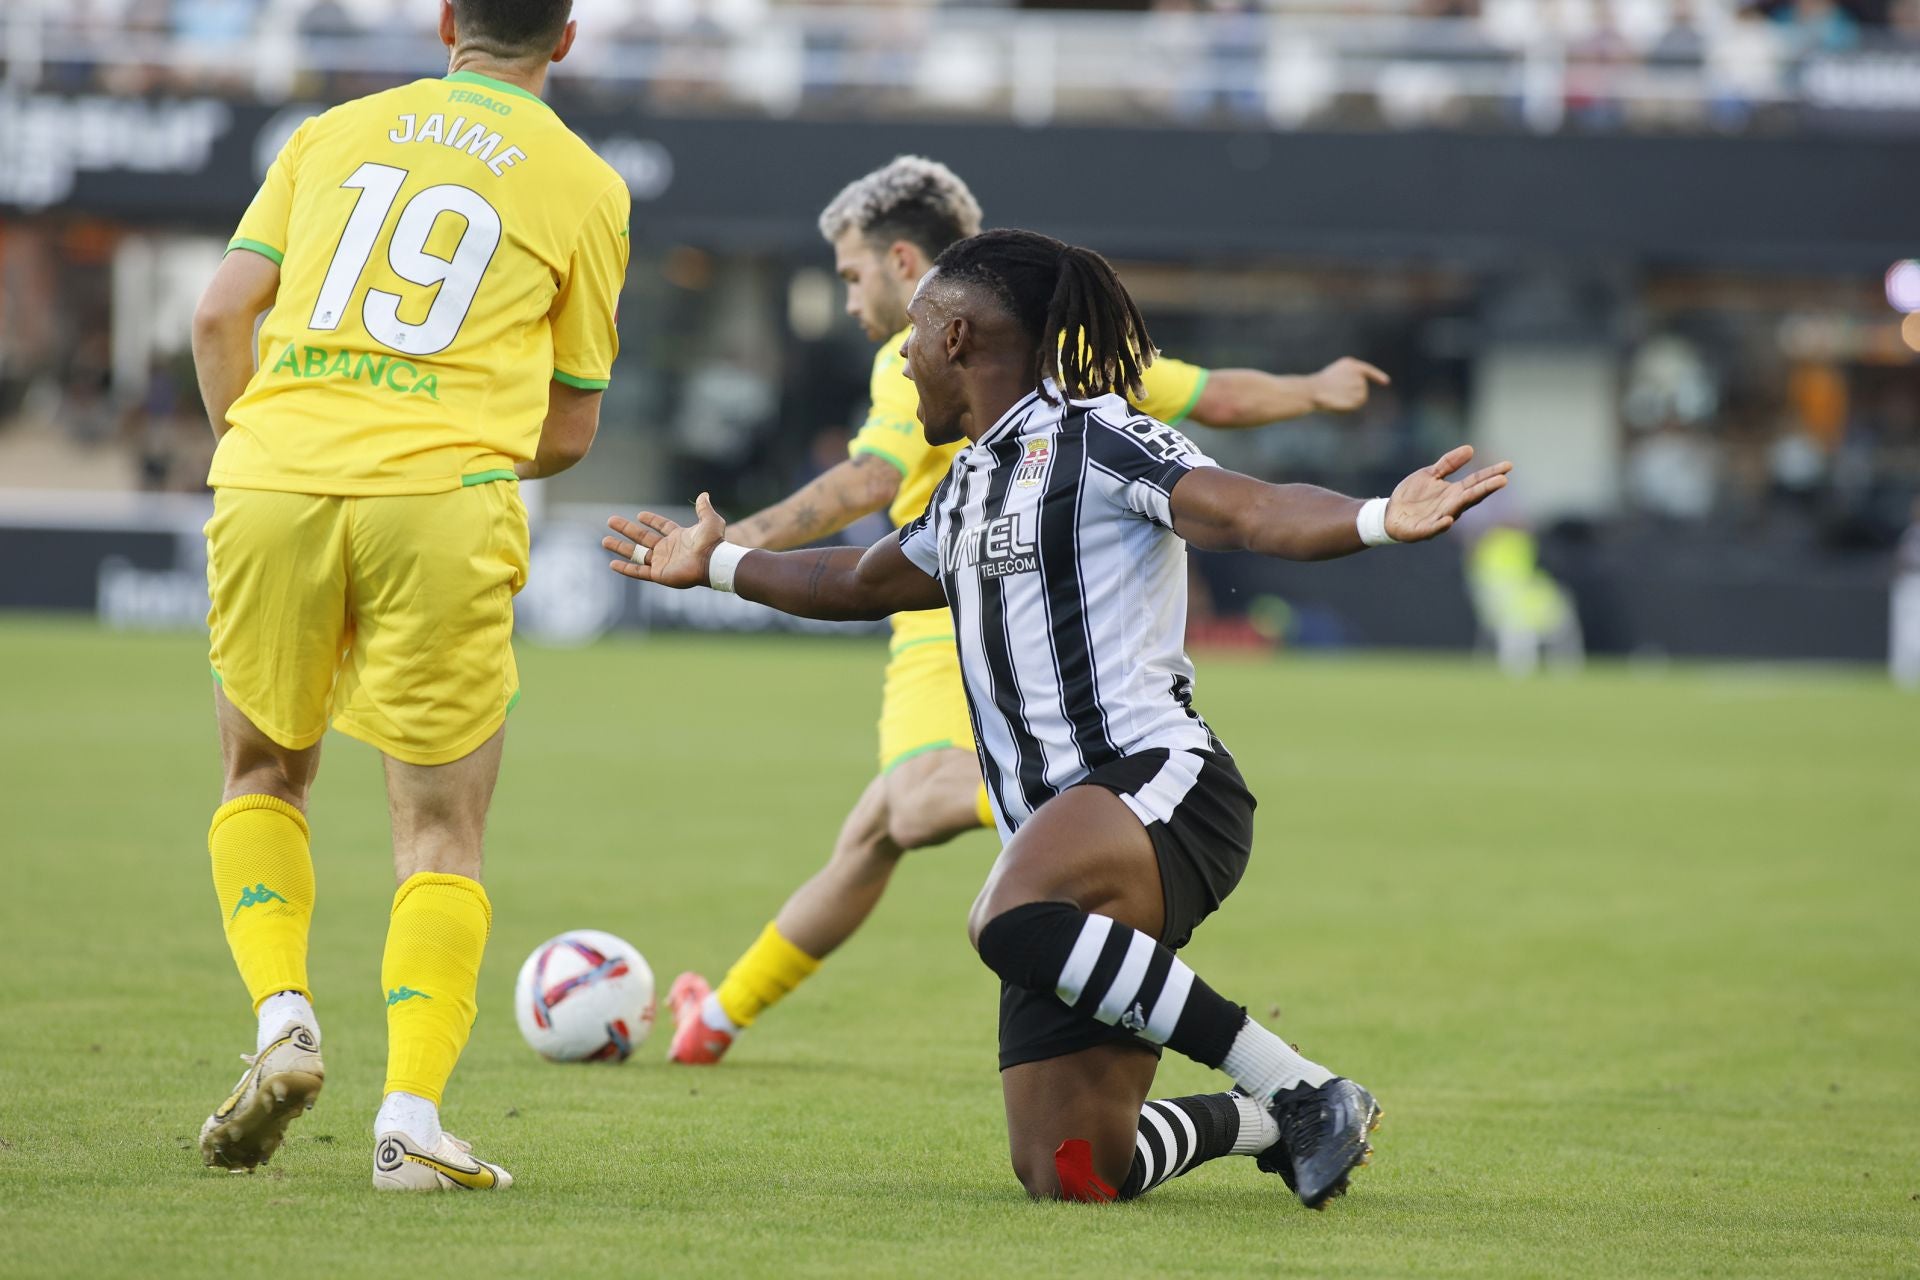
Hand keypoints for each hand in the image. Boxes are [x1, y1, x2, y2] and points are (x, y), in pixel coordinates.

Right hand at [603, 492, 727, 587]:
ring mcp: (662, 562)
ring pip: (636, 554)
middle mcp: (668, 549)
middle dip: (626, 529)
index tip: (640, 515)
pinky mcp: (659, 574)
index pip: (662, 527)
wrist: (712, 562)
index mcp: (679, 537)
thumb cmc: (713, 542)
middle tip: (611, 521)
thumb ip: (704, 508)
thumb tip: (703, 494)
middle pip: (642, 538)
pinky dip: (625, 568)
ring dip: (620, 547)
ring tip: (605, 541)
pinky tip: (612, 563)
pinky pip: (638, 571)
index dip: (652, 520)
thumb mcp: (710, 521)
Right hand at [1310, 358, 1389, 412]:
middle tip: (1335, 394)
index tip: (1386, 382)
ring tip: (1336, 397)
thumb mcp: (1332, 379)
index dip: (1378, 376)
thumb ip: (1346, 382)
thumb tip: (1357, 395)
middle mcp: (1359, 372)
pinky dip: (1350, 406)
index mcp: (1350, 364)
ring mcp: (1361, 384)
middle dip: (1351, 393)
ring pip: (1361, 396)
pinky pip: (1358, 404)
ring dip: (1351, 400)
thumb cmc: (1318, 387)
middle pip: (1362, 387)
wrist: (1315, 390)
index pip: (1367, 370)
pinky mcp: (1361, 396)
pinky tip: (1340, 402)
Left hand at [1384, 446, 1511, 542]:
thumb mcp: (1430, 474)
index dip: (1491, 474)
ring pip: (1457, 510)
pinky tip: (1448, 519)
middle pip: (1472, 496)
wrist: (1390, 514)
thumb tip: (1470, 449)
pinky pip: (1433, 528)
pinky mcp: (1422, 530)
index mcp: (1454, 493)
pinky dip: (1441, 525)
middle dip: (1487, 488)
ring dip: (1468, 502)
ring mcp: (1438, 518)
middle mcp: (1450, 506)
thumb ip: (1448, 464)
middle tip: (1503, 479)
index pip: (1476, 482)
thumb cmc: (1412, 496)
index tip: (1508, 466)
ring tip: (1482, 491)